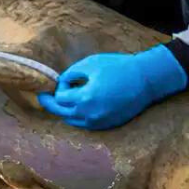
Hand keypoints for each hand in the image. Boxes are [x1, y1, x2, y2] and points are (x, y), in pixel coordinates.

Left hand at [38, 46, 187, 129]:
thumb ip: (72, 73)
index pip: (60, 99)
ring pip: (73, 121)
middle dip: (51, 104)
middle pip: (62, 113)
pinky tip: (78, 106)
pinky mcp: (108, 125)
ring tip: (63, 100)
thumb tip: (62, 82)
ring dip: (65, 111)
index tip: (63, 80)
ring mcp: (100, 122)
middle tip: (43, 97)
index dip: (59, 88)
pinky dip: (78, 116)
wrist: (145, 80)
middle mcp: (90, 114)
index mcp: (85, 98)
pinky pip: (86, 124)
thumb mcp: (90, 63)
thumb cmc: (118, 67)